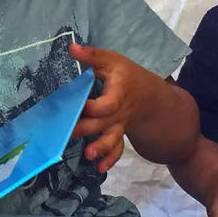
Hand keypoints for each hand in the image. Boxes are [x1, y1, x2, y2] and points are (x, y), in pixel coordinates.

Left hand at [70, 43, 160, 170]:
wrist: (149, 95)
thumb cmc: (126, 75)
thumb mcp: (112, 60)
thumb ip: (92, 56)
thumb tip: (71, 48)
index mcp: (119, 92)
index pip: (107, 103)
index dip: (93, 107)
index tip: (77, 105)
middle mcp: (119, 112)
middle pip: (103, 123)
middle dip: (86, 129)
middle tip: (67, 133)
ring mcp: (119, 125)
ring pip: (112, 139)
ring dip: (101, 148)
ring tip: (89, 156)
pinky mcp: (118, 134)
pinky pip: (118, 149)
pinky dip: (110, 159)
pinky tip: (99, 168)